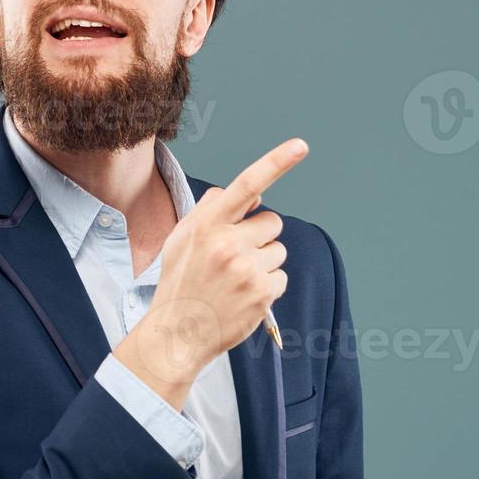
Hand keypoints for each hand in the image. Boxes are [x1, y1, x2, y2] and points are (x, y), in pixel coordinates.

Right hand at [114, 138, 307, 408]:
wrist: (177, 333)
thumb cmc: (180, 281)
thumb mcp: (182, 238)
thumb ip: (211, 210)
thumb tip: (250, 193)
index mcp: (207, 225)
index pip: (246, 185)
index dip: (276, 162)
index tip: (301, 145)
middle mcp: (228, 243)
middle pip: (272, 222)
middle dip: (260, 236)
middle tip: (235, 257)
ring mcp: (247, 269)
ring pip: (278, 251)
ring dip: (264, 262)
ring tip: (236, 280)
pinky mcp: (262, 293)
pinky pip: (281, 277)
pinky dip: (268, 286)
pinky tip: (244, 296)